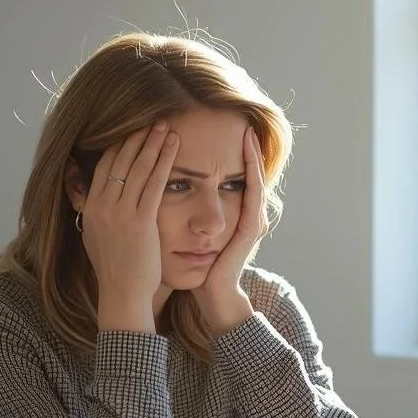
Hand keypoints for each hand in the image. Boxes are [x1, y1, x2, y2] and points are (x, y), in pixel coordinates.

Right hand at [79, 122, 178, 332]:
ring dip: (153, 143)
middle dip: (136, 138)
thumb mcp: (95, 237)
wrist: (123, 294)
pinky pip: (155, 183)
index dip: (119, 146)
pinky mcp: (141, 221)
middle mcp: (101, 207)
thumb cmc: (116, 269)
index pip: (104, 167)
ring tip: (165, 126)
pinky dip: (165, 160)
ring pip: (138, 168)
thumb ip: (94, 213)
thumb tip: (88, 196)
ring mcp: (120, 213)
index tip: (132, 131)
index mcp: (90, 208)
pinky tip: (174, 146)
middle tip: (151, 119)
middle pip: (120, 161)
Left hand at [192, 126, 265, 333]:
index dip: (230, 154)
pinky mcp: (251, 230)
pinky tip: (251, 161)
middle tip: (243, 122)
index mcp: (229, 214)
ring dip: (254, 158)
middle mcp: (244, 215)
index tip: (223, 131)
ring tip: (249, 134)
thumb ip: (184, 211)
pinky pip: (255, 197)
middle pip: (248, 174)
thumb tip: (161, 188)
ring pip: (256, 182)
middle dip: (247, 150)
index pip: (232, 176)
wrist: (210, 294)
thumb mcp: (187, 231)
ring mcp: (250, 222)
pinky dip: (254, 177)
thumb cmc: (195, 266)